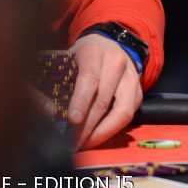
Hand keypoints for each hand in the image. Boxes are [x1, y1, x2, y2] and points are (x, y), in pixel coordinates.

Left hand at [67, 33, 143, 149]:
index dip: (81, 101)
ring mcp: (131, 76)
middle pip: (104, 99)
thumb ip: (58, 81)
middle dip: (87, 126)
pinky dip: (113, 129)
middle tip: (72, 143)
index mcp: (94, 52)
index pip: (90, 78)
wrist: (107, 44)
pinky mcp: (139, 90)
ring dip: (103, 132)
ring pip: (123, 111)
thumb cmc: (81, 57)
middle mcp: (116, 62)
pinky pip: (130, 115)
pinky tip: (97, 136)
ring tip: (86, 143)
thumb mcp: (66, 59)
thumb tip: (48, 111)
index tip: (73, 120)